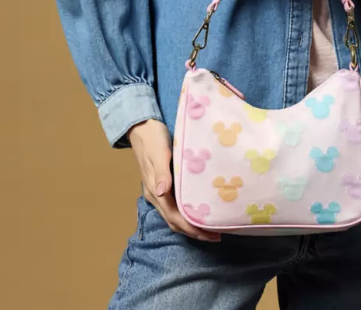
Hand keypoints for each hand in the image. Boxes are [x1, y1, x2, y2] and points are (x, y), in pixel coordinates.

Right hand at [128, 119, 220, 241]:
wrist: (140, 127)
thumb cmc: (152, 138)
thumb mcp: (158, 153)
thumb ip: (161, 173)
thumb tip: (163, 193)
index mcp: (156, 191)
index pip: (175, 218)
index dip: (193, 229)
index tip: (211, 235)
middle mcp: (157, 195)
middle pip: (176, 222)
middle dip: (194, 232)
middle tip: (216, 236)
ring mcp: (159, 191)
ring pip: (175, 216)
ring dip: (191, 225)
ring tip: (210, 228)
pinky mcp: (162, 185)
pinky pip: (175, 206)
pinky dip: (187, 214)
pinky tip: (198, 211)